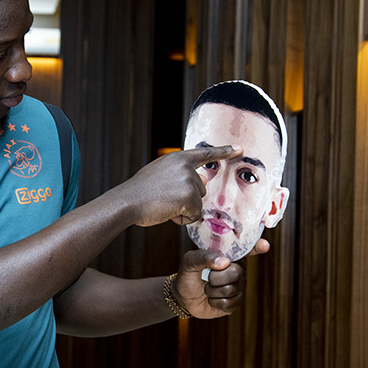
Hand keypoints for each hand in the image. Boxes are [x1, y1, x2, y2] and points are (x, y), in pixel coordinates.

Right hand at [120, 145, 240, 227]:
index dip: (224, 151)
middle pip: (201, 189)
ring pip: (198, 203)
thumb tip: (201, 180)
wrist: (127, 201)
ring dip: (183, 210)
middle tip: (164, 200)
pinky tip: (167, 212)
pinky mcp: (190, 197)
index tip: (239, 148)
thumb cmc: (139, 193)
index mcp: (178, 158)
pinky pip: (195, 215)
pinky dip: (182, 219)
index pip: (205, 153)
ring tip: (163, 205)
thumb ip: (179, 175)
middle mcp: (186, 166)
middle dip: (187, 200)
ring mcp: (188, 180)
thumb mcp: (159, 174)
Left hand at [173, 238, 269, 318]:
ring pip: (231, 289)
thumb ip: (203, 257)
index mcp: (227, 255)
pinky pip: (229, 303)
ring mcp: (238, 286)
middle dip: (216, 278)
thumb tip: (224, 262)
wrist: (183, 297)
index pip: (245, 249)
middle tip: (207, 278)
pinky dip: (215, 302)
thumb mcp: (189, 262)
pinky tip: (211, 299)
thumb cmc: (188, 275)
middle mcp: (237, 269)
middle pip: (237, 273)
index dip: (256, 246)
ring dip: (212, 291)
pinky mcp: (236, 302)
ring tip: (207, 287)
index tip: (265, 245)